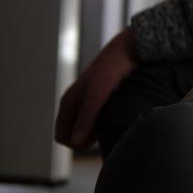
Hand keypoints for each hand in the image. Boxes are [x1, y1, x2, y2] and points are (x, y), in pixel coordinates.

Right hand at [54, 28, 137, 148]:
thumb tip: (76, 142)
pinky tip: (117, 116)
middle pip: (73, 134)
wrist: (130, 48)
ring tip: (113, 122)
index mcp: (68, 101)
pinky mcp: (101, 97)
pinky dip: (104, 123)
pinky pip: (96, 118)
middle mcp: (75, 101)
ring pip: (85, 127)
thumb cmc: (114, 69)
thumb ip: (86, 117)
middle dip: (86, 139)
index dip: (77, 144)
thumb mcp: (99, 94)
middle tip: (107, 130)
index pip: (62, 137)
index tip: (96, 138)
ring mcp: (87, 99)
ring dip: (96, 131)